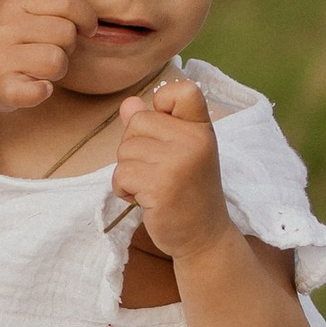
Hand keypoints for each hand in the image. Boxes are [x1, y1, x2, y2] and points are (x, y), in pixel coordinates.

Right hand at [0, 0, 94, 116]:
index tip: (88, 29)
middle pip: (67, 33)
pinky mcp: (1, 87)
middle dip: (68, 47)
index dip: (86, 17)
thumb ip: (52, 10)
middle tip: (50, 52)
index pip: (66, 2)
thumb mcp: (19, 14)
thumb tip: (93, 23)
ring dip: (58, 70)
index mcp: (14, 3)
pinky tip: (37, 88)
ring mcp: (0, 57)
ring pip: (58, 61)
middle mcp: (5, 27)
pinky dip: (43, 91)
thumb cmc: (3, 44)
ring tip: (40, 70)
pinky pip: (39, 90)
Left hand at [109, 74, 230, 259]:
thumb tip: (128, 104)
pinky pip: (121, 175)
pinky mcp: (161, 187)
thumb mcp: (179, 151)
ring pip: (125, 150)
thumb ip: (154, 126)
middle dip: (135, 148)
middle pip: (137, 122)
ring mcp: (178, 163)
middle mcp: (194, 141)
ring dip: (129, 172)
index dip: (162, 103)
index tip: (166, 128)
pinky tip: (145, 200)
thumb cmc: (189, 191)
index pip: (183, 90)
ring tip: (153, 186)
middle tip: (157, 171)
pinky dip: (124, 190)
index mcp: (202, 128)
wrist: (204, 236)